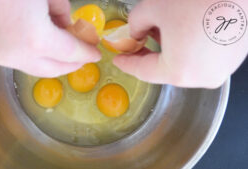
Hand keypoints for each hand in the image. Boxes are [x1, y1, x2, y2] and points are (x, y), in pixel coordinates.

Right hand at [0, 0, 99, 76]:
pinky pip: (11, 59)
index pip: (71, 53)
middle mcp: (15, 55)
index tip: (94, 54)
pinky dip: (25, 54)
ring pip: (31, 67)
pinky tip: (28, 41)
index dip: (86, 53)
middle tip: (80, 57)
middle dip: (70, 65)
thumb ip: (60, 9)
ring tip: (56, 47)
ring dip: (47, 60)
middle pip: (53, 70)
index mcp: (35, 38)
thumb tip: (65, 23)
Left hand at [113, 0, 247, 87]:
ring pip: (183, 65)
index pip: (143, 72)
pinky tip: (181, 32)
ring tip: (158, 32)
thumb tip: (134, 33)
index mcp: (179, 71)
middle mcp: (201, 78)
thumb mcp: (154, 8)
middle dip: (147, 56)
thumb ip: (135, 24)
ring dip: (167, 51)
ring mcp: (220, 70)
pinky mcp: (232, 59)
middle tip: (134, 44)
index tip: (119, 60)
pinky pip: (201, 59)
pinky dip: (187, 49)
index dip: (127, 64)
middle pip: (164, 70)